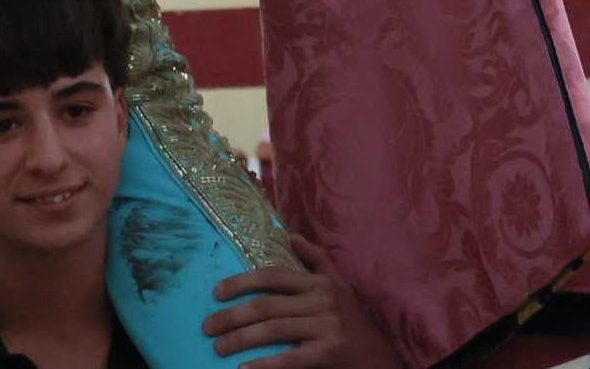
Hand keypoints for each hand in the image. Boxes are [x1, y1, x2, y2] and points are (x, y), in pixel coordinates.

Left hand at [206, 249, 396, 367]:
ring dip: (240, 340)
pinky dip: (263, 365)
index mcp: (320, 283)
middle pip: (266, 305)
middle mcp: (324, 301)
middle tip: (207, 327)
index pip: (272, 276)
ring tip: (218, 347)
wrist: (381, 360)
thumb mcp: (340, 286)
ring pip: (272, 330)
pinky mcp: (330, 353)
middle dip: (231, 316)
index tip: (216, 293)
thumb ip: (316, 260)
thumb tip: (290, 235)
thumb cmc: (355, 323)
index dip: (241, 283)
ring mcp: (327, 327)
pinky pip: (289, 358)